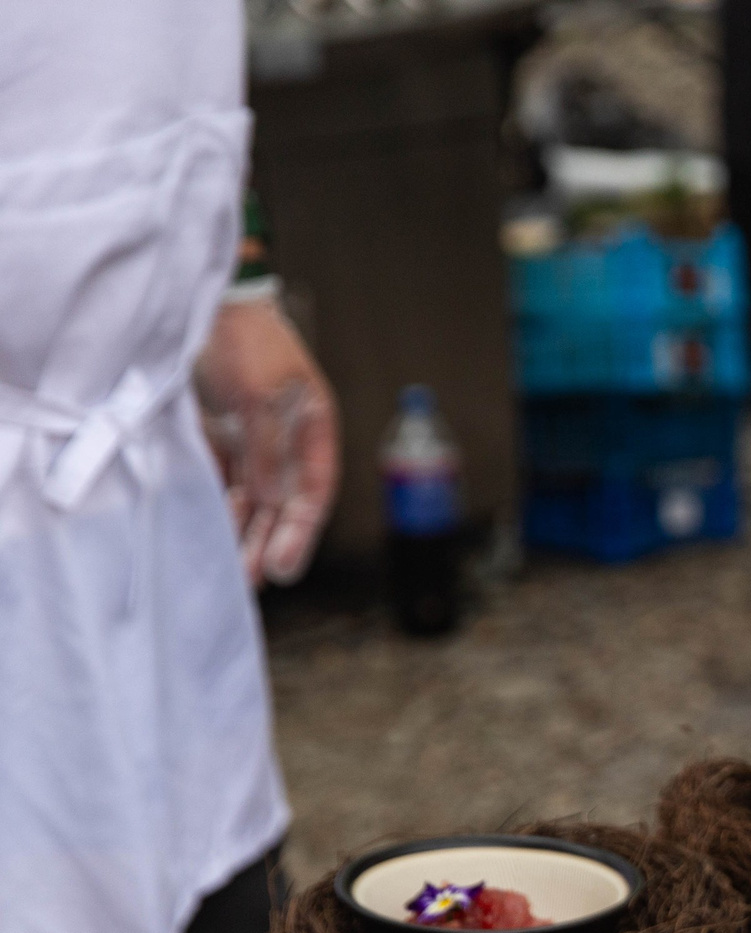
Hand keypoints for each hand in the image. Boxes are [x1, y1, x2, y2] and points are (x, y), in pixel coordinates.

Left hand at [195, 296, 339, 586]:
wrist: (203, 298)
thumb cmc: (242, 338)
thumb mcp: (257, 396)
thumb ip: (266, 452)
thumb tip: (273, 503)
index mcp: (314, 426)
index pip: (313, 491)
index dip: (300, 533)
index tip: (282, 568)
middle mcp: (287, 437)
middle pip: (282, 502)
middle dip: (268, 541)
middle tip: (252, 581)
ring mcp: (254, 434)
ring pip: (251, 495)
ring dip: (241, 530)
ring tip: (229, 569)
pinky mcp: (220, 430)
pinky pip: (222, 477)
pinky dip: (217, 503)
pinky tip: (208, 529)